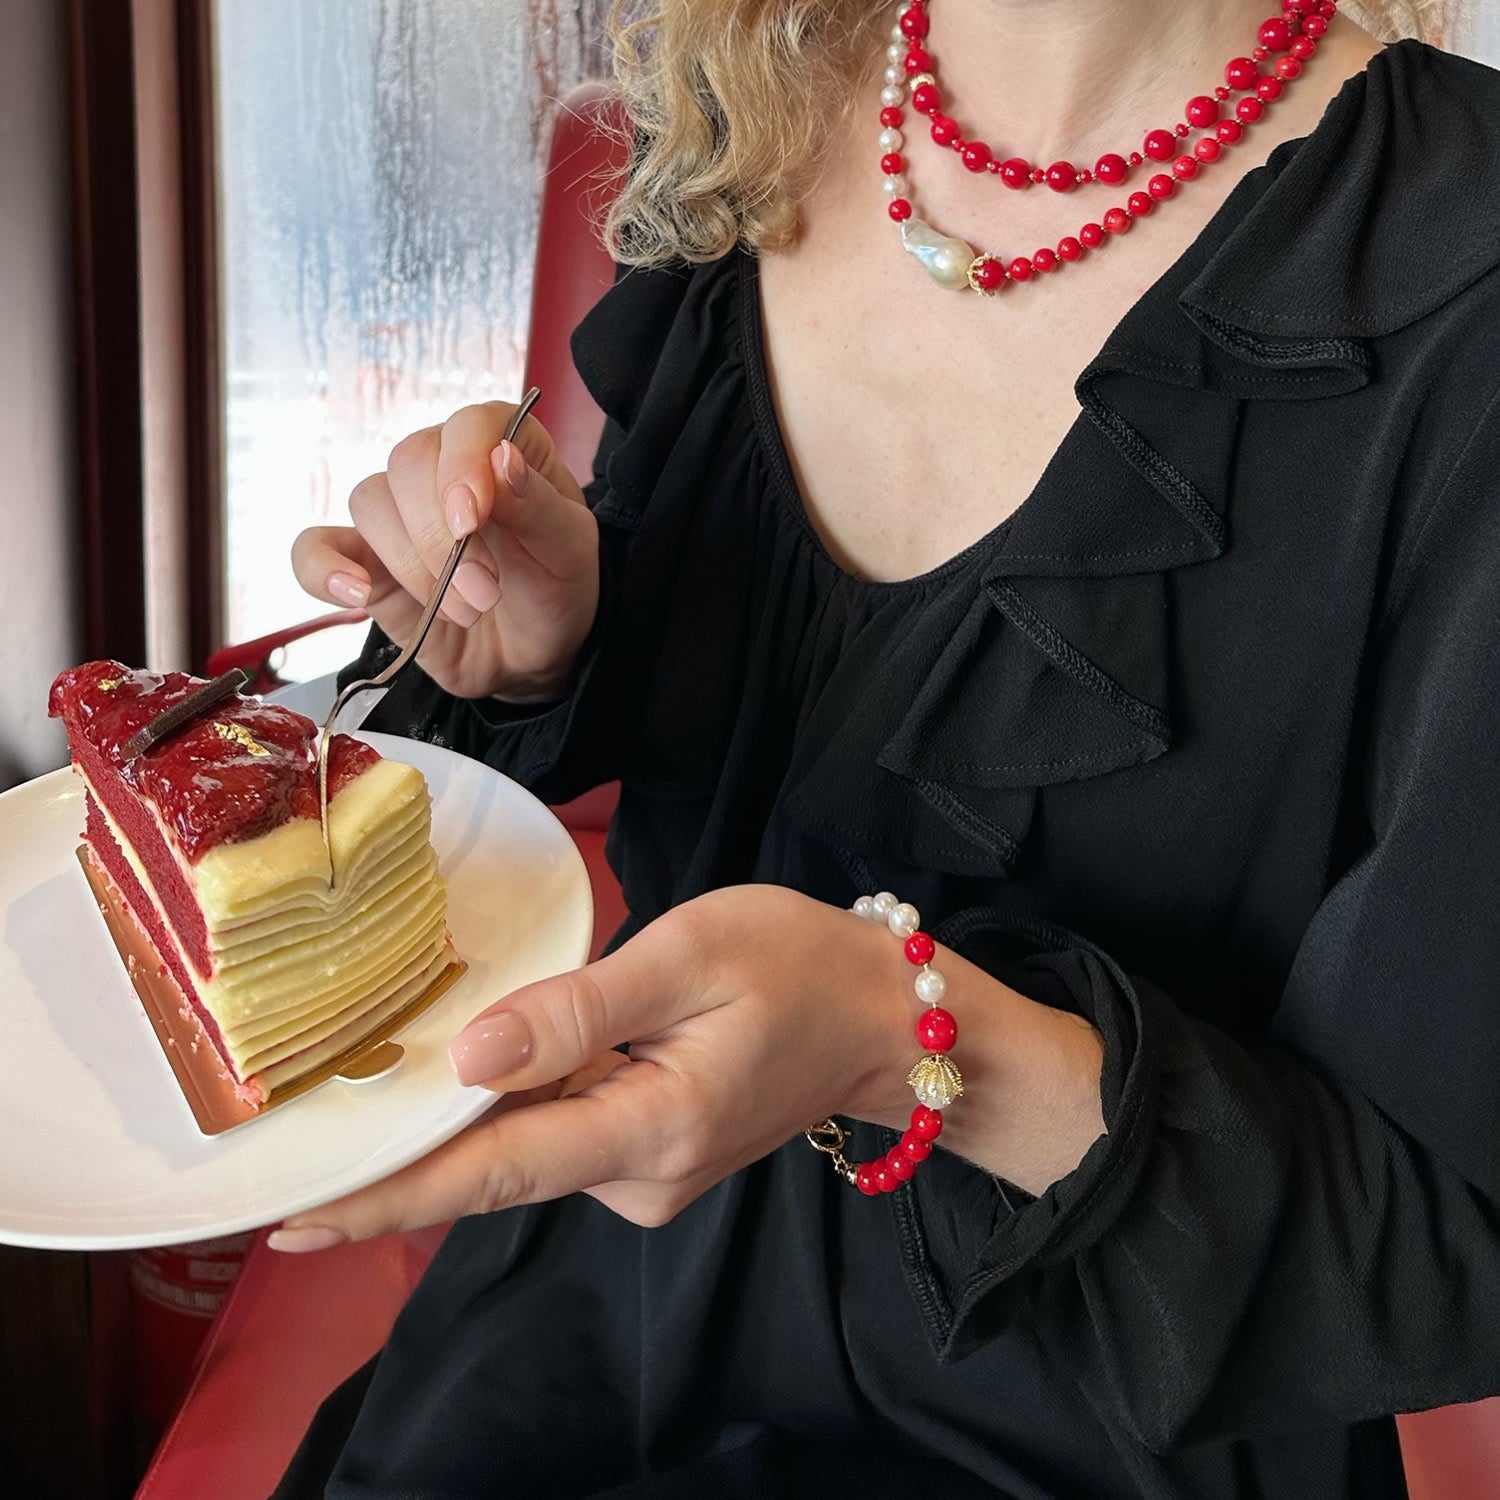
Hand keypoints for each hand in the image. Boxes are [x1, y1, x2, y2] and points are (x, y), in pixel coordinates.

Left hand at [268, 886, 920, 1248]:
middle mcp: (640, 1177)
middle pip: (497, 1164)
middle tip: (301, 1131)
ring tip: (379, 1076)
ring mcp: (646, 1176)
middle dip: (402, 1150)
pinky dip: (513, 1105)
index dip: (389, 1195)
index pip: (495, 1172)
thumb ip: (580, 1008)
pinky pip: (560, 1132)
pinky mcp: (650, 1158)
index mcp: (651, 1127)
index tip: (297, 1219)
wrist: (882, 1018)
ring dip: (460, 1116)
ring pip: (526, 1146)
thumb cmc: (800, 965)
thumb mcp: (692, 954)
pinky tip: (485, 1061)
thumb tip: (469, 1059)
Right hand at [290, 400, 599, 700]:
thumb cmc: (557, 586)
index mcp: (498, 445)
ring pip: (370, 504)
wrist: (535, 652)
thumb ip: (538, 504)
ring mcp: (397, 515)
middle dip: (441, 537)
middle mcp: (440, 468)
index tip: (472, 520)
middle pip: (407, 465)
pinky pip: (315, 549)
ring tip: (463, 611)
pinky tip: (354, 592)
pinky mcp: (365, 563)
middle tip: (484, 593)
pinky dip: (323, 568)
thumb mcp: (570, 548)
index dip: (461, 466)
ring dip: (411, 564)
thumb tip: (501, 458)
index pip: (465, 427)